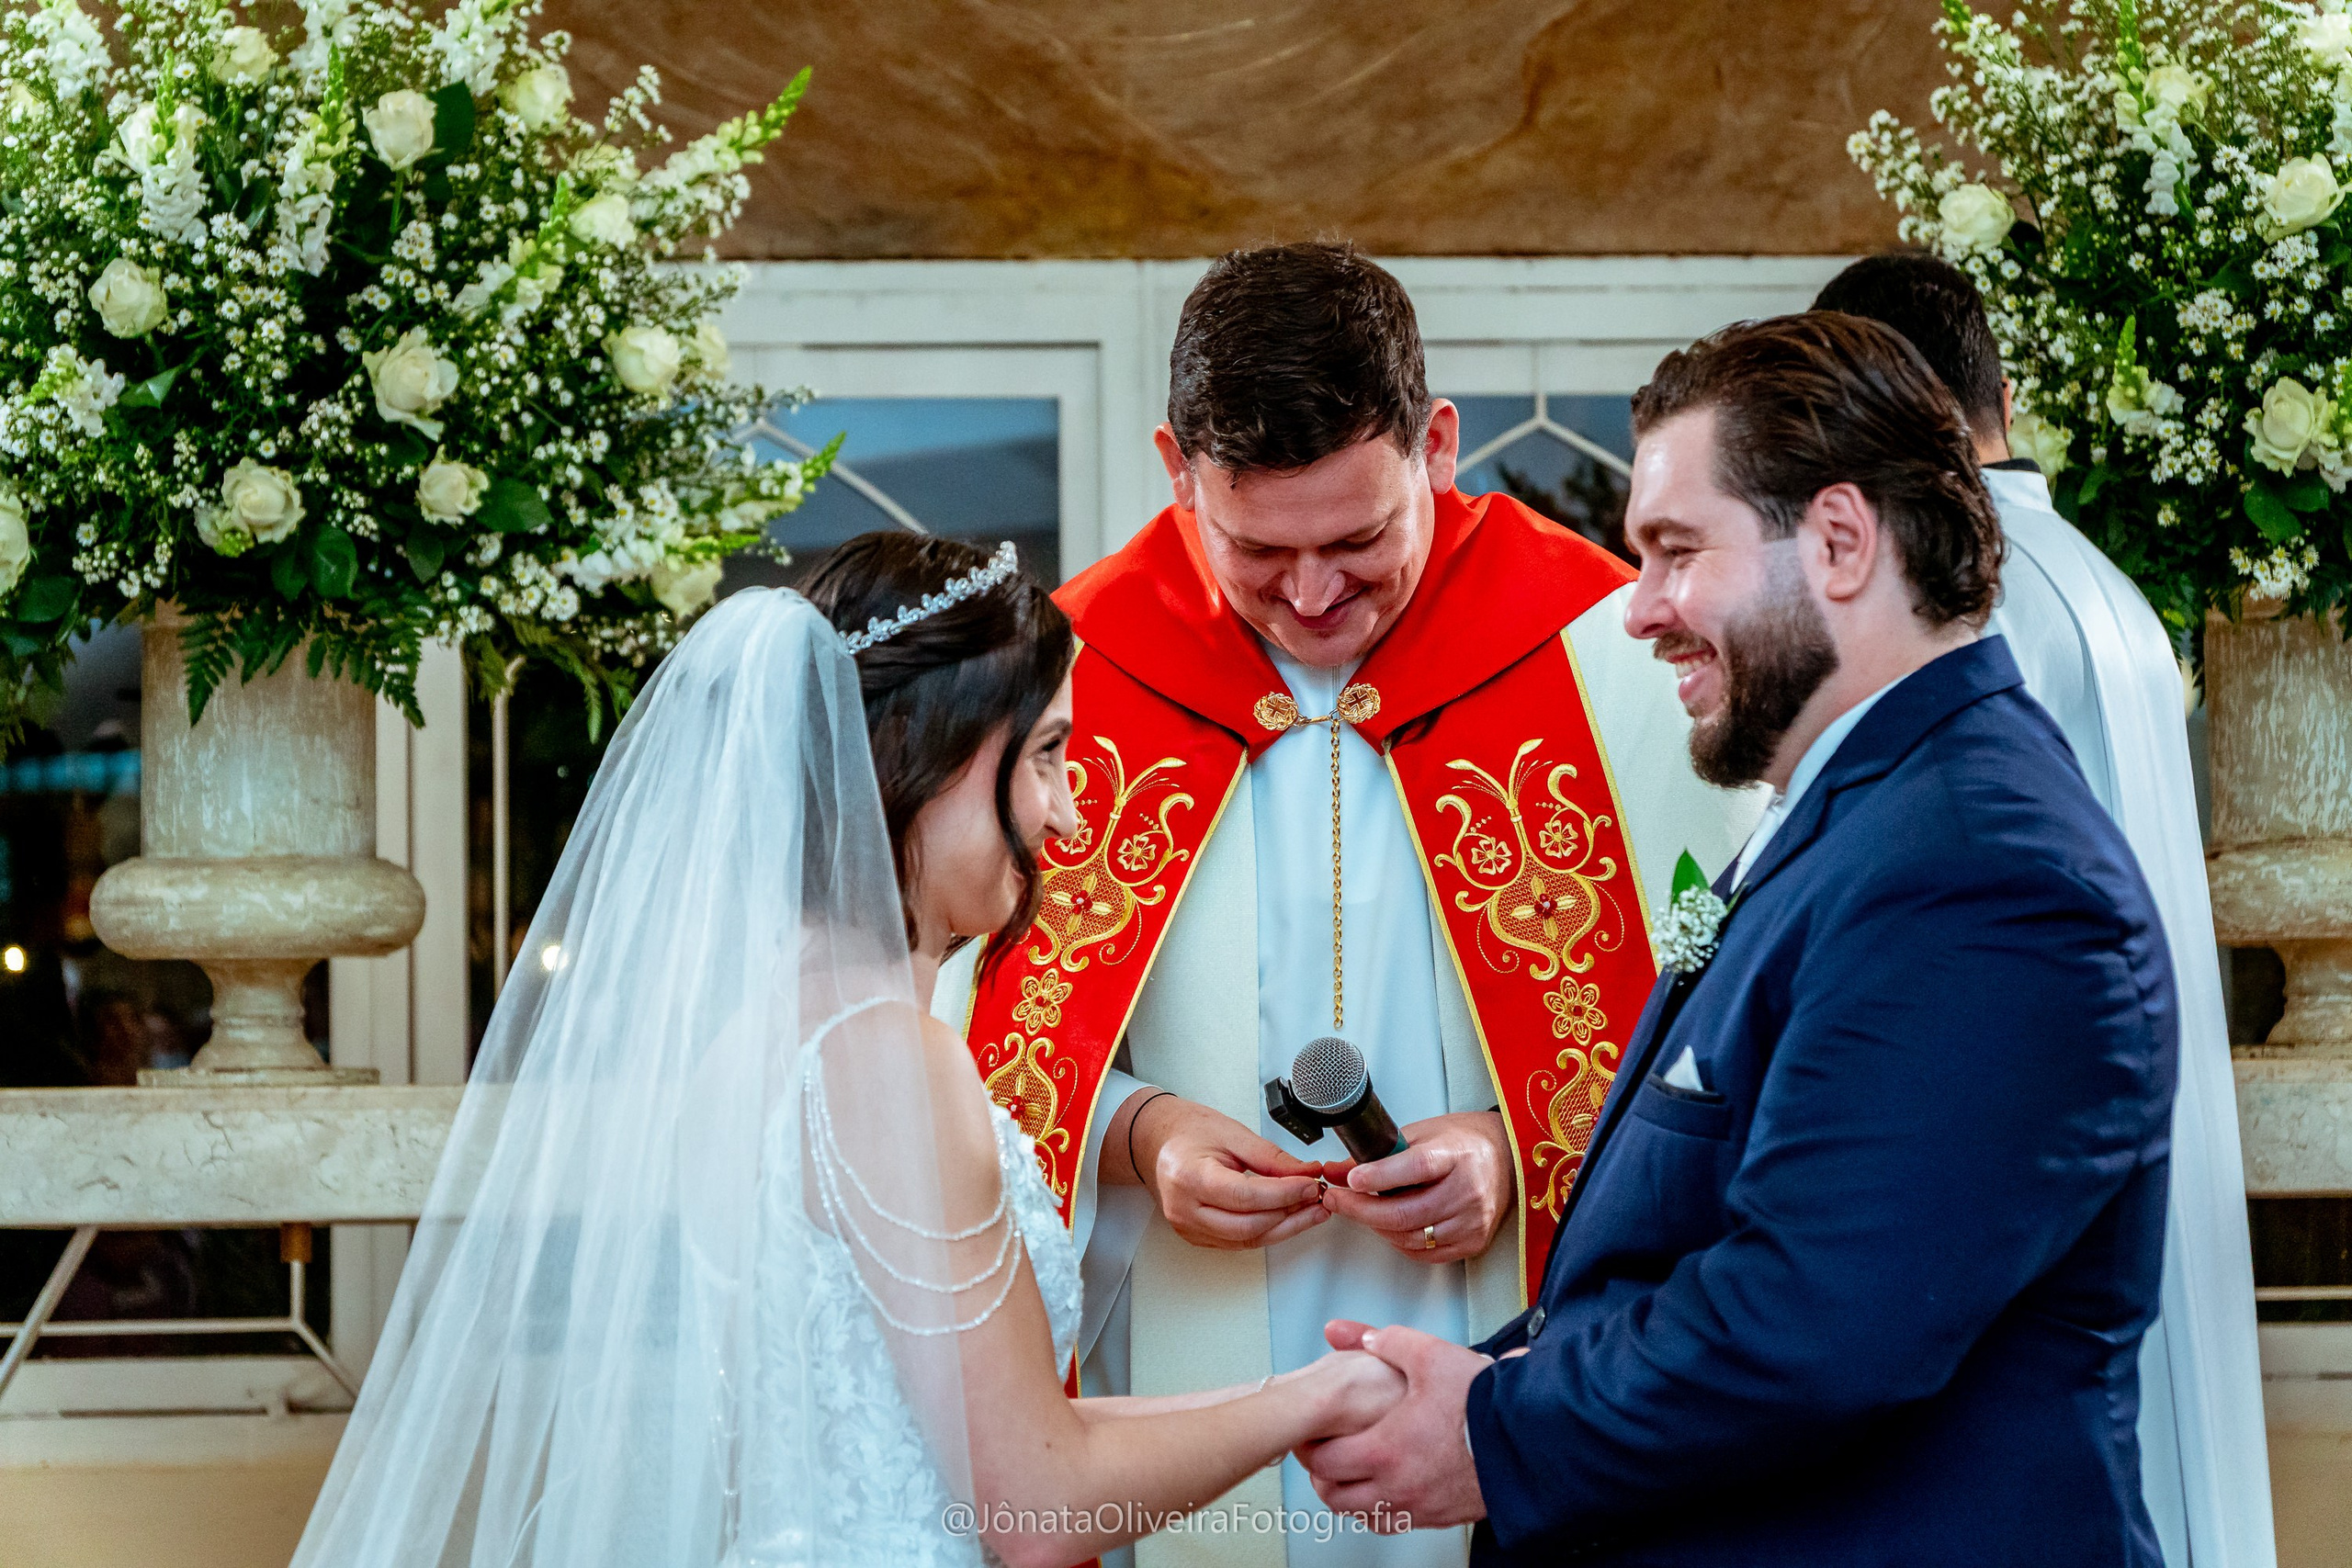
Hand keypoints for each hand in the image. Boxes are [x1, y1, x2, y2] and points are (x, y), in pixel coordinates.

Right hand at [1119, 1090, 1327, 1249]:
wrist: (1157, 1142)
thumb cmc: (1188, 1132)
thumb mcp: (1233, 1133)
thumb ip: (1271, 1158)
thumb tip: (1307, 1174)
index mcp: (1189, 1176)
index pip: (1245, 1196)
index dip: (1285, 1194)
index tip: (1311, 1184)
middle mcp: (1184, 1209)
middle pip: (1248, 1226)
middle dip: (1290, 1215)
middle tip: (1318, 1199)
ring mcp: (1188, 1227)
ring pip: (1247, 1240)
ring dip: (1285, 1227)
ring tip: (1311, 1210)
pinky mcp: (1197, 1236)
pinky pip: (1239, 1242)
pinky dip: (1267, 1231)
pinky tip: (1287, 1217)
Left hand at [1298, 1322, 1489, 1530]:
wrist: (1531, 1437)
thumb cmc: (1483, 1401)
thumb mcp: (1431, 1355)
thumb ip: (1386, 1341)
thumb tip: (1351, 1335)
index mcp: (1384, 1450)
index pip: (1322, 1462)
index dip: (1309, 1446)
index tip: (1311, 1433)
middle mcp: (1396, 1487)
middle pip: (1334, 1497)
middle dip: (1323, 1474)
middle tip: (1325, 1452)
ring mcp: (1419, 1508)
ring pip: (1363, 1515)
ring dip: (1350, 1495)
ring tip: (1353, 1469)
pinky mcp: (1442, 1517)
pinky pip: (1395, 1522)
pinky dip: (1381, 1508)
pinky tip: (1387, 1485)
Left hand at [1318, 1110, 1511, 1264]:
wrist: (1507, 1159)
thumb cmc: (1462, 1143)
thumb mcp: (1420, 1134)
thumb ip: (1380, 1153)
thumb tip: (1338, 1170)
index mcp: (1456, 1155)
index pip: (1417, 1168)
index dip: (1380, 1176)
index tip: (1351, 1179)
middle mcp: (1468, 1191)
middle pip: (1407, 1212)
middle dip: (1362, 1210)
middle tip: (1337, 1200)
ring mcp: (1472, 1221)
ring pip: (1411, 1237)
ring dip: (1377, 1227)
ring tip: (1362, 1210)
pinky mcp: (1473, 1242)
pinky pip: (1425, 1253)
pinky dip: (1400, 1241)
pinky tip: (1390, 1226)